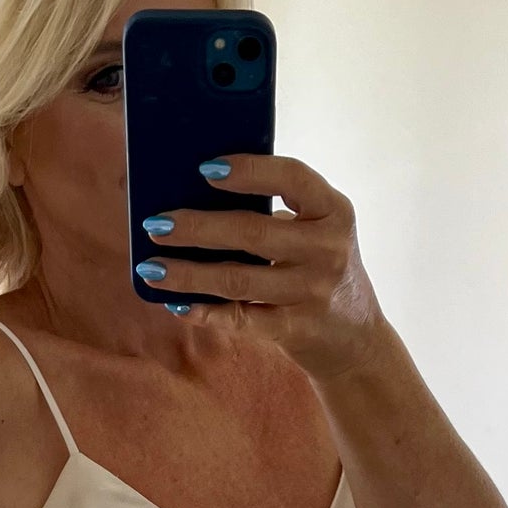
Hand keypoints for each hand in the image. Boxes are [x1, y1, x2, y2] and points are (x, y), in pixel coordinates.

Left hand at [136, 155, 382, 379]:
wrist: (355, 338)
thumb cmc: (320, 269)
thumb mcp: (317, 230)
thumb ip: (277, 210)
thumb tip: (197, 194)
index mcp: (334, 212)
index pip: (292, 178)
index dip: (249, 170)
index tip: (206, 169)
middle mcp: (327, 251)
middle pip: (252, 232)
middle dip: (197, 227)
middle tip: (156, 223)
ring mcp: (312, 293)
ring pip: (237, 280)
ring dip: (188, 274)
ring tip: (152, 268)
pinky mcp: (296, 329)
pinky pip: (242, 319)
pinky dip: (206, 313)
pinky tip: (179, 304)